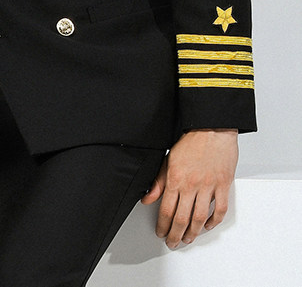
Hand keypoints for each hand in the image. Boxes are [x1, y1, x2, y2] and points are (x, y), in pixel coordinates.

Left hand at [141, 129, 237, 247]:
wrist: (212, 128)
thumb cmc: (191, 142)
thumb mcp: (168, 159)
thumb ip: (158, 181)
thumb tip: (148, 198)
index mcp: (175, 178)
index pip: (166, 209)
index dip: (163, 225)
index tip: (161, 232)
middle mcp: (191, 184)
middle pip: (181, 218)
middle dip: (175, 234)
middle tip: (172, 242)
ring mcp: (208, 186)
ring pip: (199, 218)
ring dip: (192, 233)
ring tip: (187, 239)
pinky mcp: (223, 185)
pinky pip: (219, 209)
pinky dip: (213, 221)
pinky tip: (208, 226)